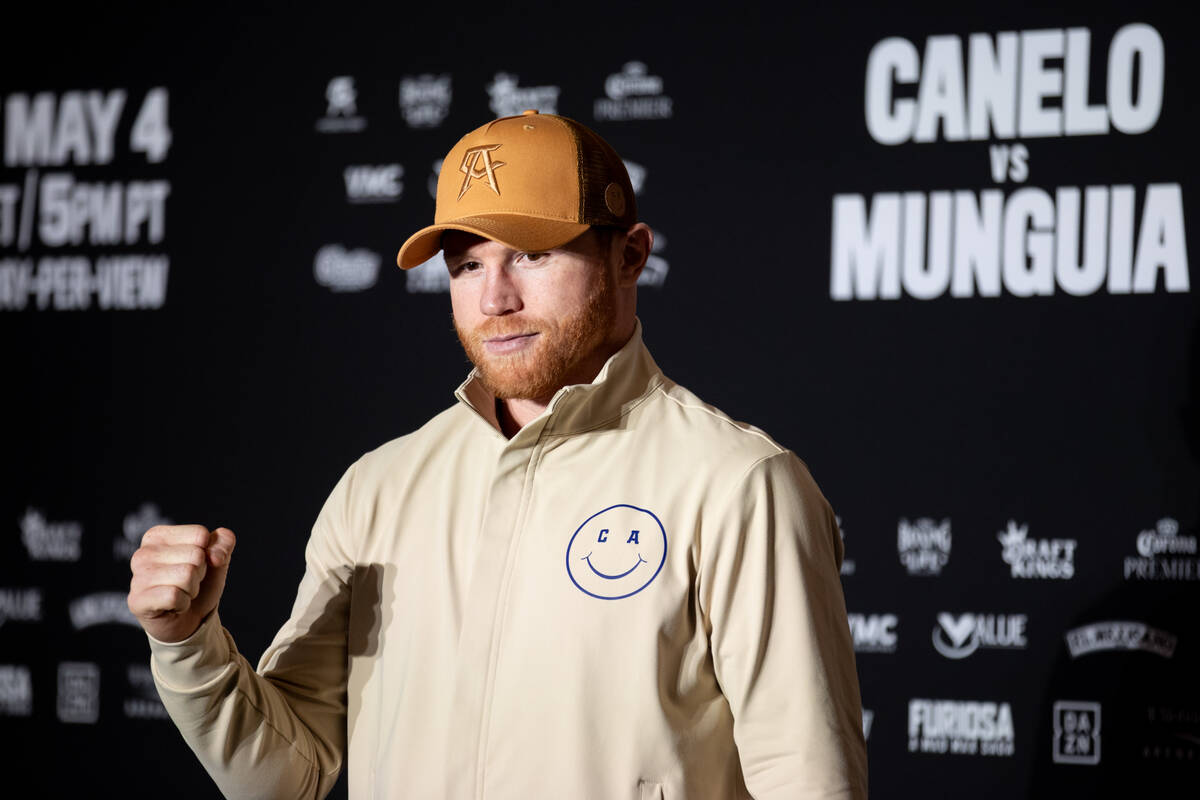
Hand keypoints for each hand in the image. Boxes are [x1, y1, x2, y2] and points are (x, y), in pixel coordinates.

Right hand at [127, 525, 235, 642]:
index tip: (195, 565)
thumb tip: (215, 556)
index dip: (207, 553)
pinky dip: (183, 604)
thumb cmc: (199, 583)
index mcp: (157, 536)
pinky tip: (173, 606)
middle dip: (200, 573)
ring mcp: (137, 577)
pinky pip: (175, 596)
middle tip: (187, 583)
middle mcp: (143, 554)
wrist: (190, 620)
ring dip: (192, 589)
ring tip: (181, 593)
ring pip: (187, 575)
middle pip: (195, 555)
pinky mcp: (137, 601)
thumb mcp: (218, 558)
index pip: (200, 534)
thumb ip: (224, 542)